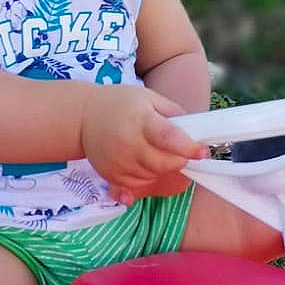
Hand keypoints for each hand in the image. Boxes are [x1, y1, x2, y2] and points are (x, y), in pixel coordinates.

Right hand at [80, 86, 207, 202]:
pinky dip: (148, 179)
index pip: (168, 137)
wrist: (82, 117)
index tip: (202, 151)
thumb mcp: (150, 98)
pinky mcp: (111, 176)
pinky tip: (145, 164)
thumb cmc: (121, 104)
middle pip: (164, 163)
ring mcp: (118, 163)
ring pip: (153, 177)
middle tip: (182, 152)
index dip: (188, 147)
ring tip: (158, 153)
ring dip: (164, 170)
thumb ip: (174, 114)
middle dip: (179, 160)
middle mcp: (128, 144)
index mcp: (140, 120)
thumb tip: (196, 133)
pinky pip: (138, 186)